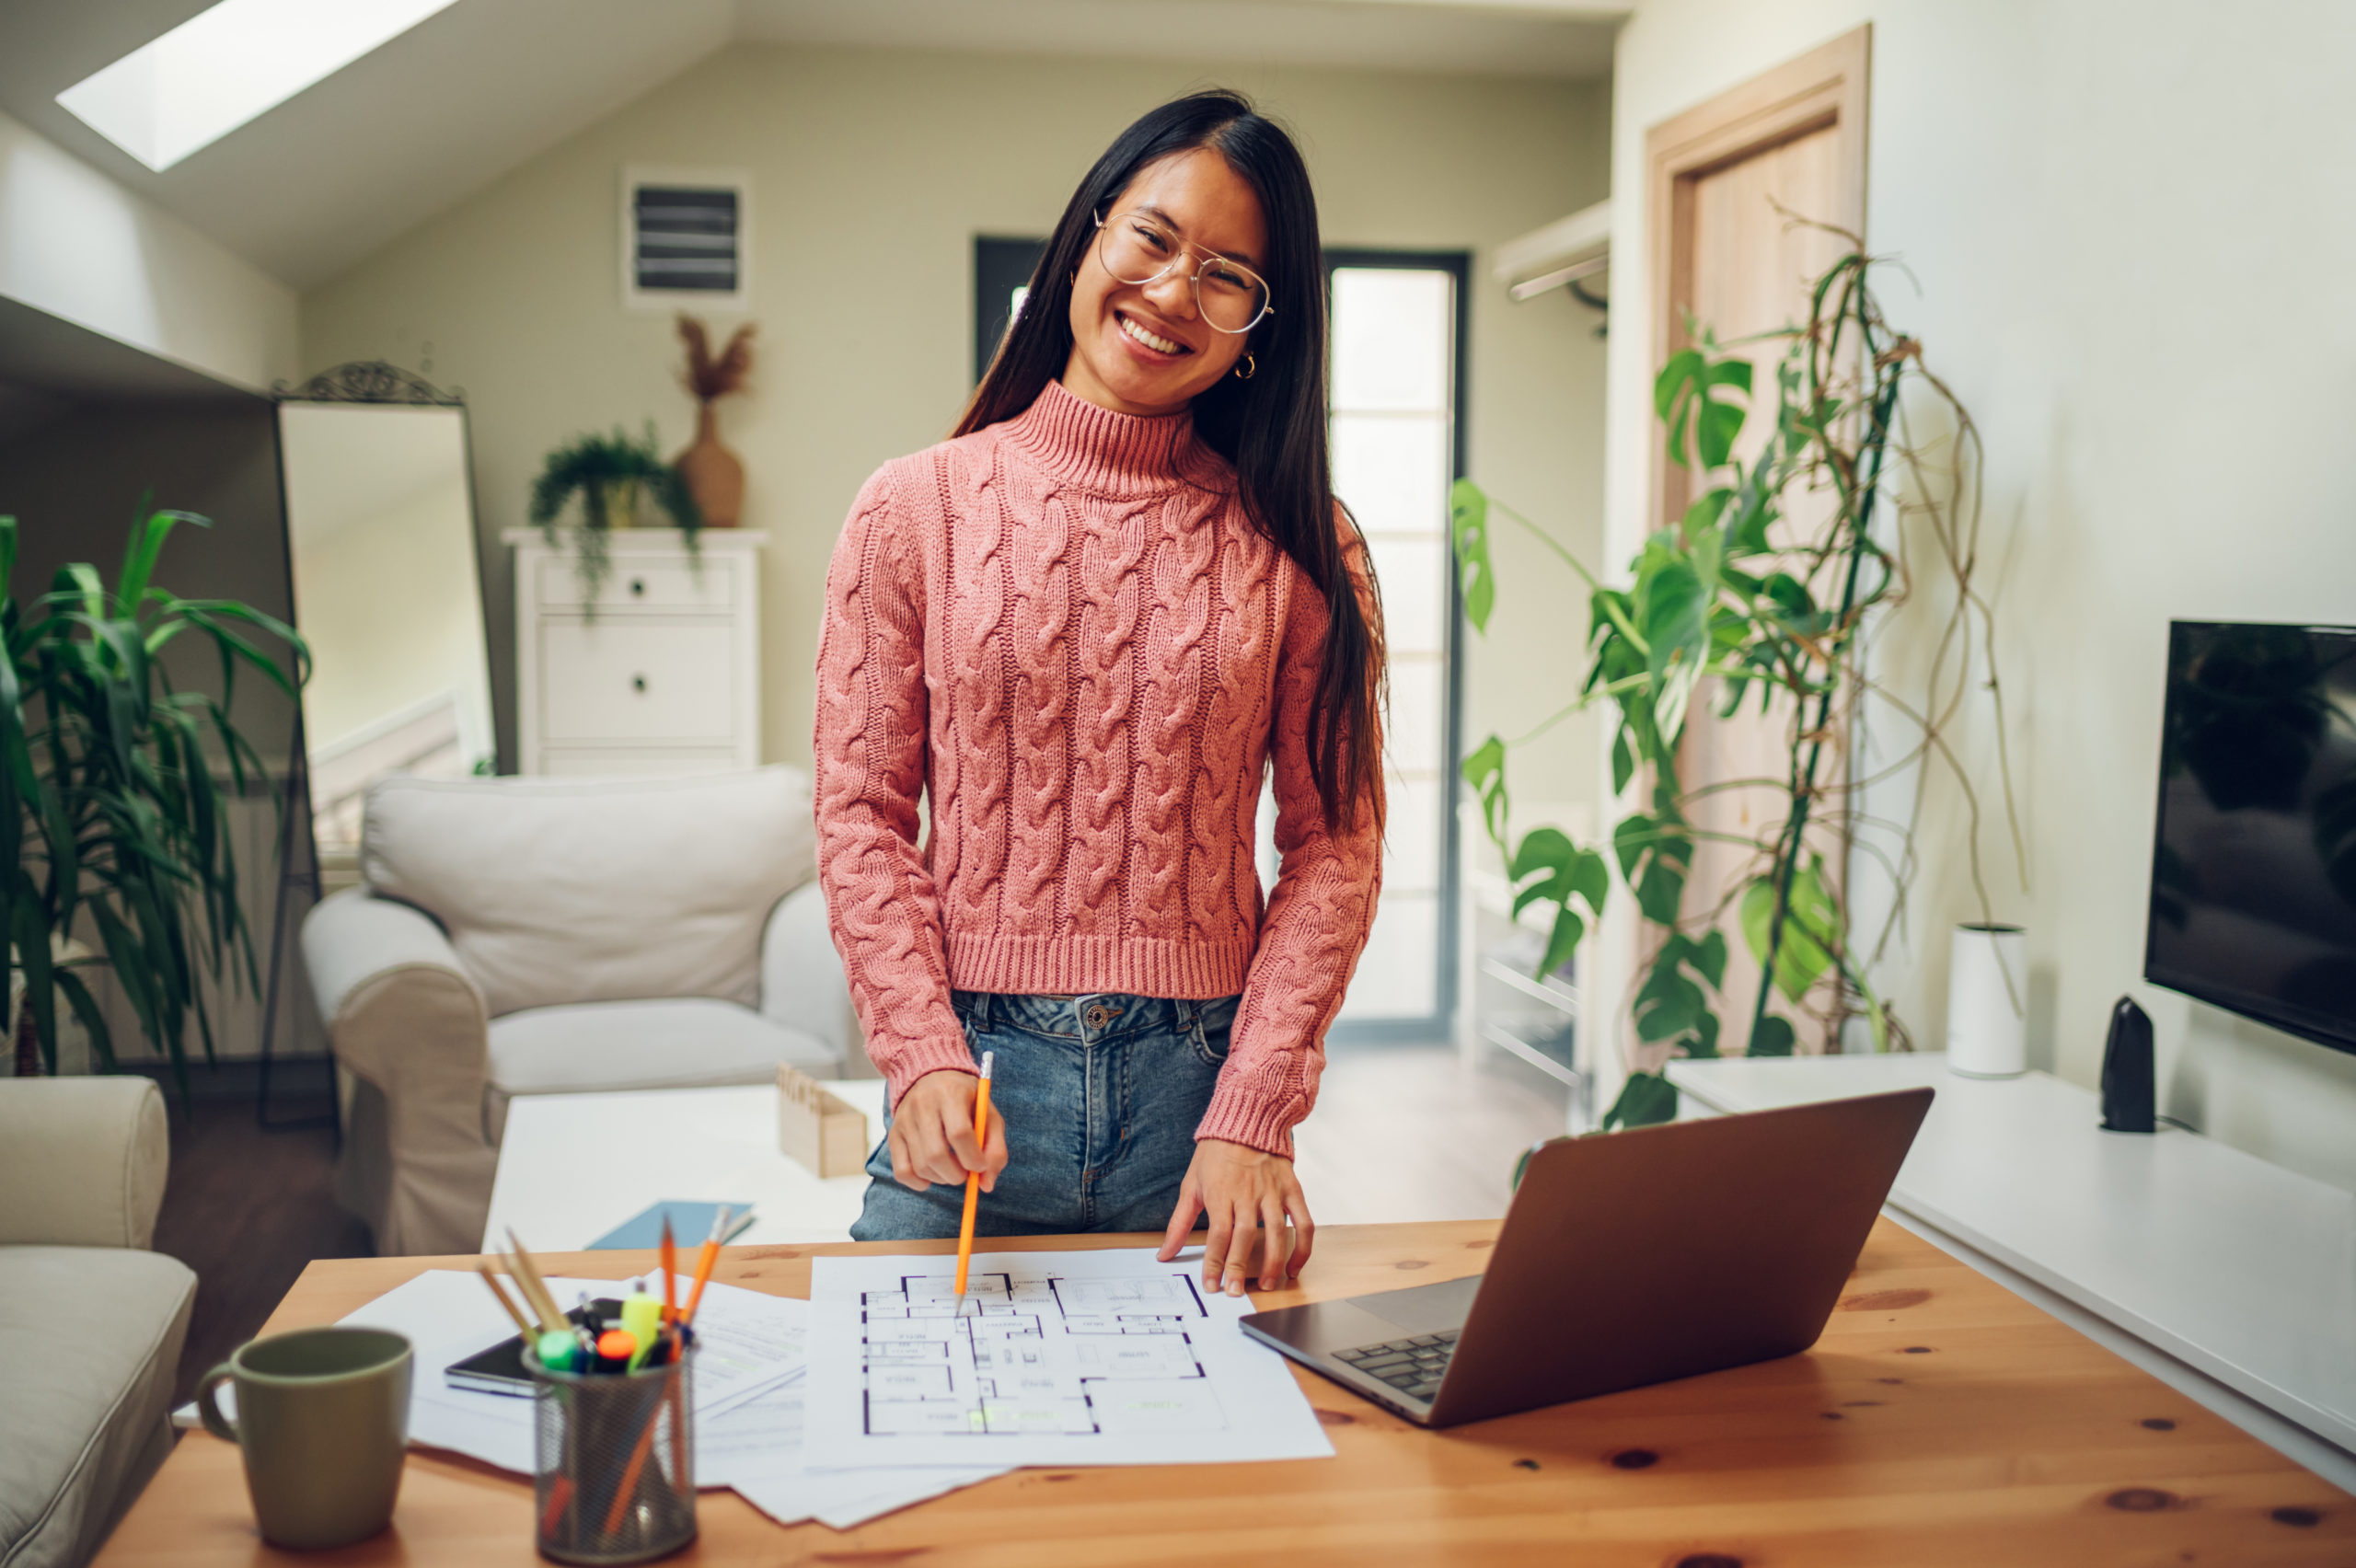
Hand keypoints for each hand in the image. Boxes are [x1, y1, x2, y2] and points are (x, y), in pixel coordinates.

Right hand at [887, 1069, 1007, 1191]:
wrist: (931, 1076)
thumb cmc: (967, 1101)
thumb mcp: (989, 1114)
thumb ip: (995, 1148)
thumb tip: (986, 1185)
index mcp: (951, 1093)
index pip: (959, 1133)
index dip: (973, 1158)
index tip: (980, 1166)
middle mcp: (923, 1104)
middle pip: (936, 1154)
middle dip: (956, 1175)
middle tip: (966, 1174)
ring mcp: (904, 1120)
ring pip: (921, 1165)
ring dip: (941, 1178)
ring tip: (952, 1170)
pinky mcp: (894, 1134)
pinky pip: (901, 1170)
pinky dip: (918, 1182)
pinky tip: (932, 1175)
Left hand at [1157, 1139, 1314, 1295]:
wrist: (1248, 1120)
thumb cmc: (1215, 1154)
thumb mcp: (1191, 1185)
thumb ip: (1179, 1223)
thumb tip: (1164, 1253)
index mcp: (1220, 1192)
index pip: (1218, 1234)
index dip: (1214, 1262)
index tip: (1211, 1285)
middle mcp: (1248, 1193)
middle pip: (1245, 1236)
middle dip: (1240, 1267)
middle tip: (1236, 1292)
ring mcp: (1273, 1192)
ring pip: (1276, 1232)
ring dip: (1273, 1262)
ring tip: (1268, 1286)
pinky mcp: (1292, 1190)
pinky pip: (1303, 1222)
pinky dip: (1302, 1247)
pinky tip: (1294, 1267)